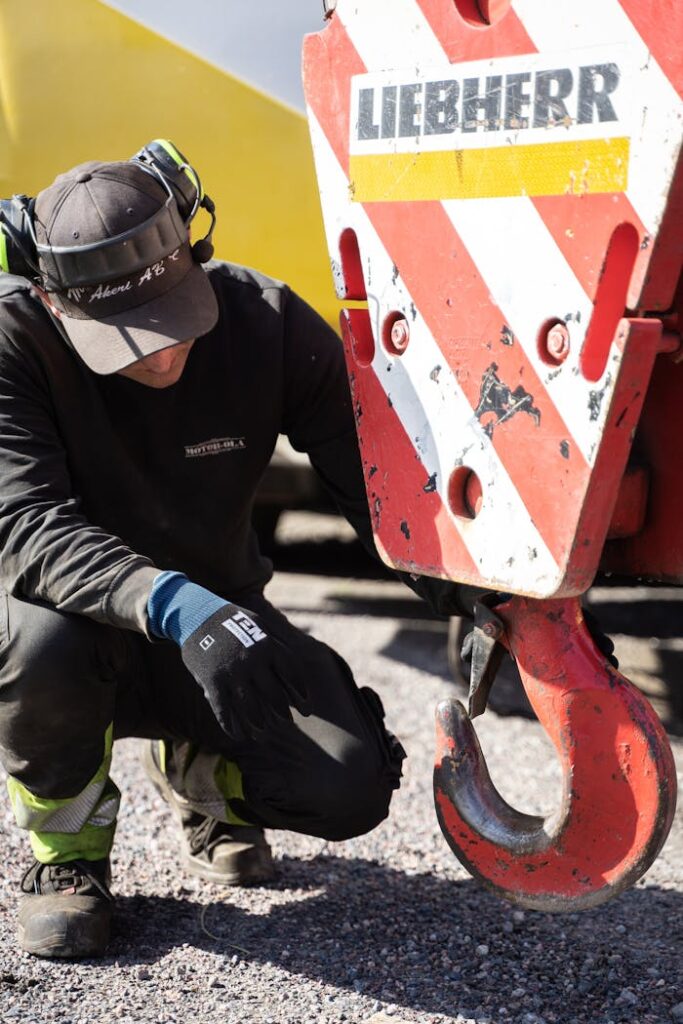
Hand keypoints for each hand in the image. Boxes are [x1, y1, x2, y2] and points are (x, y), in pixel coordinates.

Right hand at [179, 602, 308, 738]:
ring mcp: (232, 672)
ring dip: (259, 724)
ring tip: (264, 733)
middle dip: (283, 712)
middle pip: (274, 694)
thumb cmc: (231, 619)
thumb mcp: (258, 624)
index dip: (300, 693)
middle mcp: (253, 660)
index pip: (291, 673)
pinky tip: (237, 735)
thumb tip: (292, 665)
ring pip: (250, 707)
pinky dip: (231, 726)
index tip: (306, 707)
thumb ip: (275, 644)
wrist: (196, 614)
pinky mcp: (212, 681)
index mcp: (267, 644)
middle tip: (288, 723)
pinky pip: (223, 710)